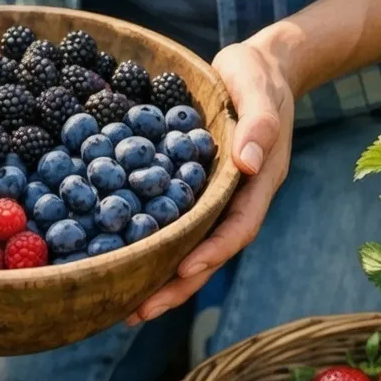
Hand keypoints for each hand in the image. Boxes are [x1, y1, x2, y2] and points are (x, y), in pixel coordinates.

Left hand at [127, 41, 294, 324]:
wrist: (257, 68)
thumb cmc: (259, 75)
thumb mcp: (261, 89)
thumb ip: (260, 124)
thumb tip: (248, 162)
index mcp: (258, 182)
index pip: (237, 228)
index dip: (212, 252)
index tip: (183, 271)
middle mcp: (236, 199)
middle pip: (209, 253)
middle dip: (177, 286)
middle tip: (137, 312)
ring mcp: (215, 198)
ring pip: (189, 246)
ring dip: (160, 278)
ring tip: (124, 307)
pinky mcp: (193, 189)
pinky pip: (172, 222)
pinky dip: (150, 244)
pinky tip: (119, 259)